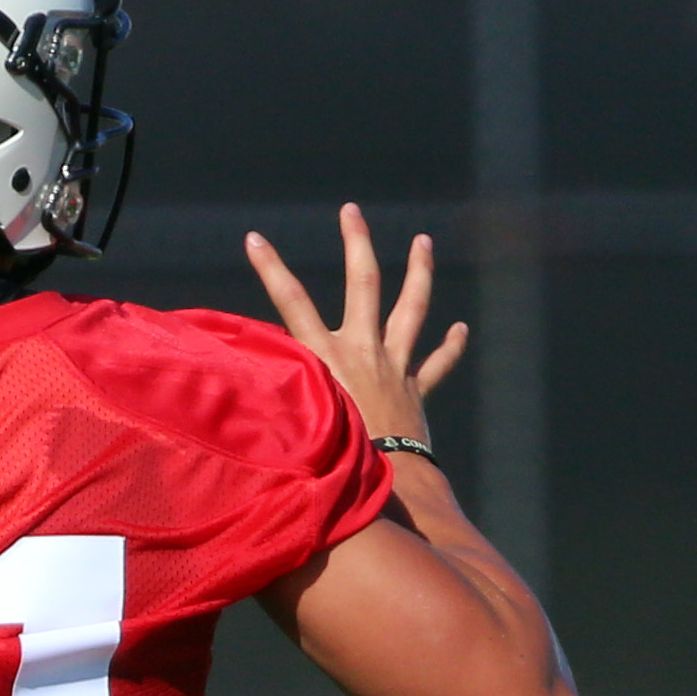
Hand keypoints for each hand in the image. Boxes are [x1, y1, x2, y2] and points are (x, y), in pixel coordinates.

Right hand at [243, 203, 472, 451]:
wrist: (389, 484)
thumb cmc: (333, 460)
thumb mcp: (293, 422)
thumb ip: (273, 398)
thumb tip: (235, 394)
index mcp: (325, 357)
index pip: (291, 301)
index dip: (271, 268)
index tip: (255, 237)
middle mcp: (363, 351)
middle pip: (362, 284)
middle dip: (356, 243)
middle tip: (352, 210)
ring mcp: (395, 368)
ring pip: (411, 309)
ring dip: (419, 272)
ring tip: (424, 241)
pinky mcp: (415, 393)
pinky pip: (437, 365)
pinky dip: (450, 346)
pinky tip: (461, 328)